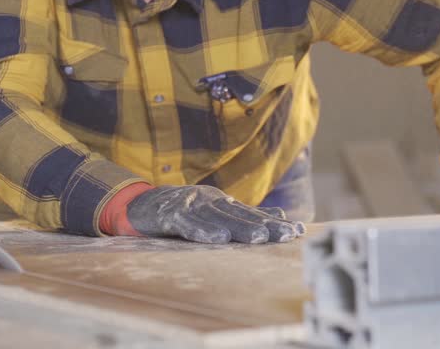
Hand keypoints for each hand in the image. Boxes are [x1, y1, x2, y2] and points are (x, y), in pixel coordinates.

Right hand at [125, 185, 304, 243]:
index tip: (298, 231)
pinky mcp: (170, 214)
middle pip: (240, 214)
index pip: (253, 213)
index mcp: (223, 202)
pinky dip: (202, 230)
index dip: (275, 222)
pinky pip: (187, 223)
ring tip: (258, 236)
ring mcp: (190, 205)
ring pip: (218, 218)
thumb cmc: (182, 210)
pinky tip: (216, 238)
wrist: (140, 204)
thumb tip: (281, 217)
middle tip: (286, 234)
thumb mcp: (215, 211)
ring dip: (239, 227)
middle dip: (265, 225)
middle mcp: (210, 200)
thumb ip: (244, 215)